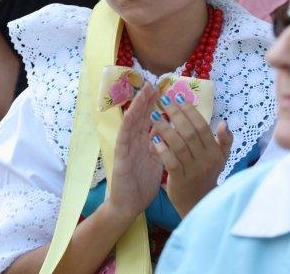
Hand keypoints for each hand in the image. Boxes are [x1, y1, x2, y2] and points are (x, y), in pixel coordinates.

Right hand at [107, 83, 163, 225]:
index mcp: (143, 141)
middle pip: (140, 115)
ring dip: (138, 105)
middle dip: (146, 99)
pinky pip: (124, 137)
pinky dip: (127, 123)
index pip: (149, 118)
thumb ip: (160, 143)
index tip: (163, 89)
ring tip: (144, 91)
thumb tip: (169, 128)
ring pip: (132, 121)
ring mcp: (126, 146)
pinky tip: (131, 112)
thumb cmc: (143, 183)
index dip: (155, 104)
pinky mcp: (120, 156)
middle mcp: (134, 140)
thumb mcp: (156, 159)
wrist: (129, 205)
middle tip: (153, 83)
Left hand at [150, 93, 232, 216]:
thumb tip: (224, 122)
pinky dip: (162, 150)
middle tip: (162, 100)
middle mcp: (206, 160)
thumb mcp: (221, 158)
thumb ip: (225, 140)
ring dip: (165, 128)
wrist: (199, 205)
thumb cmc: (207, 175)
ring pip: (179, 145)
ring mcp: (193, 170)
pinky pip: (171, 161)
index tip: (177, 96)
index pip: (202, 126)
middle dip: (175, 114)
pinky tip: (153, 139)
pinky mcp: (180, 181)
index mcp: (215, 151)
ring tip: (153, 115)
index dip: (190, 110)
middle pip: (189, 132)